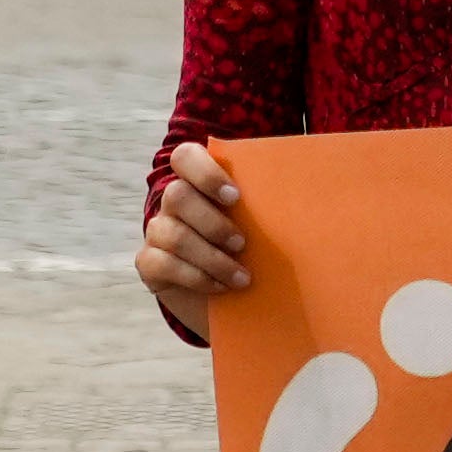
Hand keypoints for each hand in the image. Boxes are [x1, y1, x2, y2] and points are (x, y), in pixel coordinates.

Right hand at [135, 136, 245, 346]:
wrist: (231, 294)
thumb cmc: (250, 250)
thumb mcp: (259, 225)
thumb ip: (265, 205)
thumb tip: (302, 193)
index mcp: (197, 181)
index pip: (185, 157)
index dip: (206, 173)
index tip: (235, 197)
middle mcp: (172, 201)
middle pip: (177, 195)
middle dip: (212, 222)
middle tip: (242, 243)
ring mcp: (157, 231)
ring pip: (173, 234)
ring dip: (212, 258)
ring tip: (241, 277)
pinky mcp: (149, 263)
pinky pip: (163, 264)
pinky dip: (197, 278)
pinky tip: (221, 287)